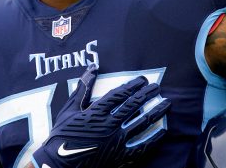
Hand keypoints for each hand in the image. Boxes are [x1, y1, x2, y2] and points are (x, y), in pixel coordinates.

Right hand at [32, 65, 170, 167]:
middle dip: (148, 94)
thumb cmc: (61, 136)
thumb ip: (83, 88)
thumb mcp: (69, 109)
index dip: (134, 85)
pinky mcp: (120, 156)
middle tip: (157, 87)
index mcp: (96, 112)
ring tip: (167, 103)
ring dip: (156, 112)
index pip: (120, 94)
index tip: (143, 80)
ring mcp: (116, 141)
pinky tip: (163, 130)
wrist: (58, 165)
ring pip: (142, 123)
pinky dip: (153, 138)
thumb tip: (93, 67)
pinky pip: (141, 146)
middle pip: (134, 105)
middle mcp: (109, 124)